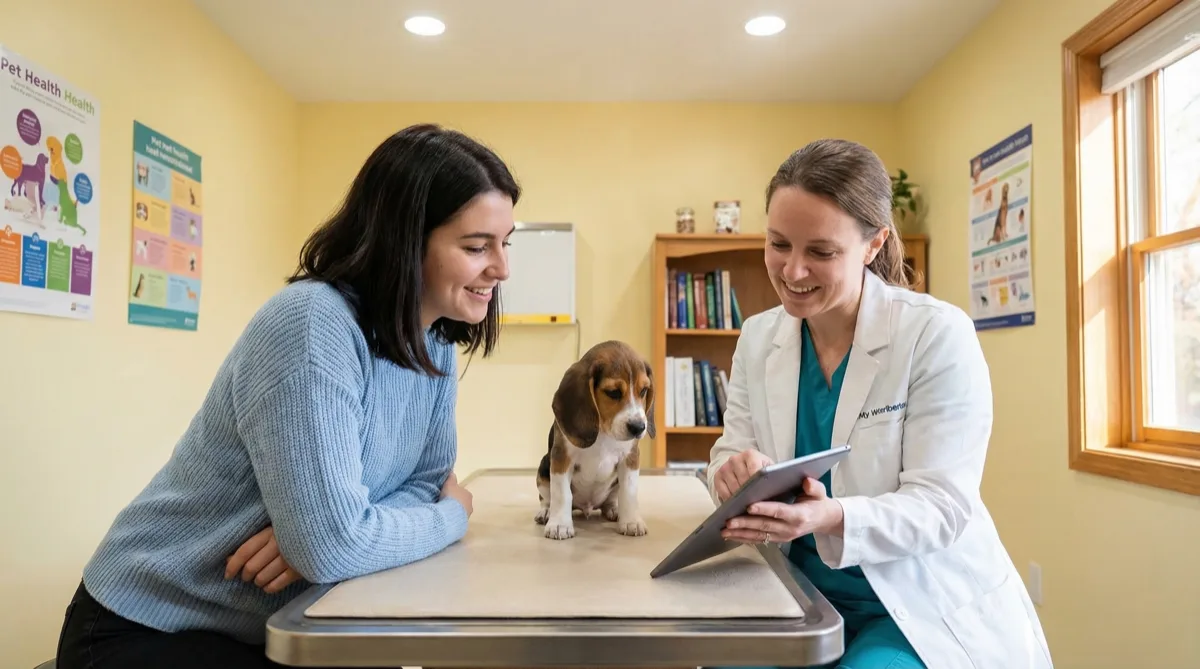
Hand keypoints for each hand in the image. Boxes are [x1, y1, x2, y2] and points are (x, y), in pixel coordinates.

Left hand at [225, 526, 303, 593]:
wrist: (320, 532)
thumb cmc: (290, 531)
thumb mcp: (270, 531)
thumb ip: (252, 543)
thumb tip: (228, 559)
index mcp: (269, 532)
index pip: (245, 551)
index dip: (233, 565)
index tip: (228, 575)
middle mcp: (279, 544)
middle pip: (252, 567)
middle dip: (246, 575)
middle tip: (247, 575)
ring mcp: (290, 558)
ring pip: (262, 578)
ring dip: (258, 581)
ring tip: (261, 578)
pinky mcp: (300, 569)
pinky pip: (277, 585)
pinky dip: (269, 587)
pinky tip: (270, 584)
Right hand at [440, 472, 472, 516]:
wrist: (450, 515)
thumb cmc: (451, 497)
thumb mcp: (449, 484)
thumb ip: (451, 478)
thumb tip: (452, 473)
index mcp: (468, 494)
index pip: (462, 492)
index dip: (454, 492)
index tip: (447, 493)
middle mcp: (470, 505)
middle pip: (461, 502)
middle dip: (455, 502)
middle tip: (444, 502)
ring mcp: (467, 515)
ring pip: (459, 511)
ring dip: (453, 511)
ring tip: (444, 511)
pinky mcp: (462, 524)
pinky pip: (456, 519)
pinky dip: (452, 518)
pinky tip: (445, 518)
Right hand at [714, 450, 774, 501]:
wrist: (749, 468)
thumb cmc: (763, 472)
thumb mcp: (770, 471)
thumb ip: (770, 477)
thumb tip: (768, 489)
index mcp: (750, 455)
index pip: (755, 471)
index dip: (759, 485)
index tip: (762, 496)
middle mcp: (735, 459)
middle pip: (743, 481)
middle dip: (751, 494)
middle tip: (757, 503)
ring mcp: (725, 467)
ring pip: (734, 488)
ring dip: (741, 498)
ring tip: (749, 503)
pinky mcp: (717, 476)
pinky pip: (723, 492)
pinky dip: (730, 499)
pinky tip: (738, 503)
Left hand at [721, 477, 843, 543]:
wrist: (823, 519)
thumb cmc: (817, 501)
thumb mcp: (820, 492)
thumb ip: (814, 486)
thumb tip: (807, 482)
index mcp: (800, 515)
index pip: (779, 511)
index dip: (764, 509)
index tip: (749, 506)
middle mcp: (790, 529)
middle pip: (765, 525)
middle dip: (745, 523)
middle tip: (728, 520)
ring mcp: (783, 536)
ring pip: (759, 535)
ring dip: (740, 533)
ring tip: (724, 530)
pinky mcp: (777, 540)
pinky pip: (758, 540)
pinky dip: (744, 538)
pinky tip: (731, 535)